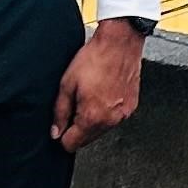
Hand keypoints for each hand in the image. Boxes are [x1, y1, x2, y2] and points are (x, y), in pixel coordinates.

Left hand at [52, 20, 148, 152]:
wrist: (120, 43)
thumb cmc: (95, 58)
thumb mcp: (67, 84)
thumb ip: (60, 112)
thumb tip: (55, 131)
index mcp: (92, 117)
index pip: (72, 144)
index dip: (62, 135)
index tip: (61, 125)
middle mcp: (110, 120)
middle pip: (87, 139)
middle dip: (78, 127)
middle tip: (75, 104)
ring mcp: (123, 114)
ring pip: (101, 129)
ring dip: (93, 119)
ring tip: (90, 95)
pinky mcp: (131, 106)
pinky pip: (114, 117)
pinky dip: (107, 110)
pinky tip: (103, 92)